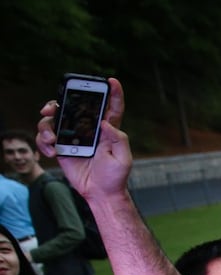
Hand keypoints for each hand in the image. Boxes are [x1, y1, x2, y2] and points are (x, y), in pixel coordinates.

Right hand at [35, 77, 130, 201]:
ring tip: (51, 139)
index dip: (113, 93)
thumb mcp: (124, 159)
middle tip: (49, 109)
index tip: (111, 81)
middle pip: (73, 107)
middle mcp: (89, 129)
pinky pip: (46, 137)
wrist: (100, 193)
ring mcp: (74, 136)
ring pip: (55, 120)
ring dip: (47, 127)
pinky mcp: (62, 147)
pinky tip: (51, 151)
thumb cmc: (115, 177)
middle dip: (58, 102)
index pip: (112, 108)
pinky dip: (44, 142)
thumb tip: (105, 123)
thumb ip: (119, 140)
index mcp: (108, 130)